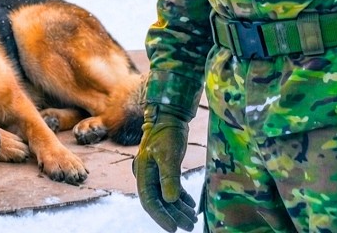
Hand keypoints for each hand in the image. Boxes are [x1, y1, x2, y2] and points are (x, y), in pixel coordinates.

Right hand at [134, 110, 196, 231]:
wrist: (170, 116)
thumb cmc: (167, 133)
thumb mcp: (169, 154)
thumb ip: (169, 177)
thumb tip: (170, 200)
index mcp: (143, 173)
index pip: (150, 201)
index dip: (161, 217)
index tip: (174, 229)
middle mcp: (148, 176)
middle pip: (160, 202)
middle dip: (174, 216)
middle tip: (189, 227)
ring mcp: (156, 173)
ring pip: (167, 197)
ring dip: (179, 209)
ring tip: (193, 219)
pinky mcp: (166, 169)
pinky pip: (172, 189)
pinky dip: (181, 198)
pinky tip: (191, 205)